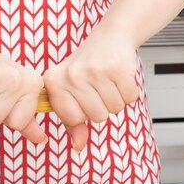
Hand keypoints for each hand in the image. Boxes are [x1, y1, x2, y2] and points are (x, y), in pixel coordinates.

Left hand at [43, 27, 139, 150]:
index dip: (83, 111)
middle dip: (102, 106)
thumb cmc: (87, 67)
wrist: (110, 37)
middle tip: (98, 87)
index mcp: (54, 82)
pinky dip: (129, 92)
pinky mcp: (117, 68)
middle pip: (97, 116)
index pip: (73, 119)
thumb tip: (78, 146)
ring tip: (108, 81)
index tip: (83, 95)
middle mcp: (72, 75)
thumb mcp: (72, 92)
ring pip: (114, 109)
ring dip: (116, 99)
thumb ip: (72, 122)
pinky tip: (120, 78)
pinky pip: (129, 98)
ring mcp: (94, 71)